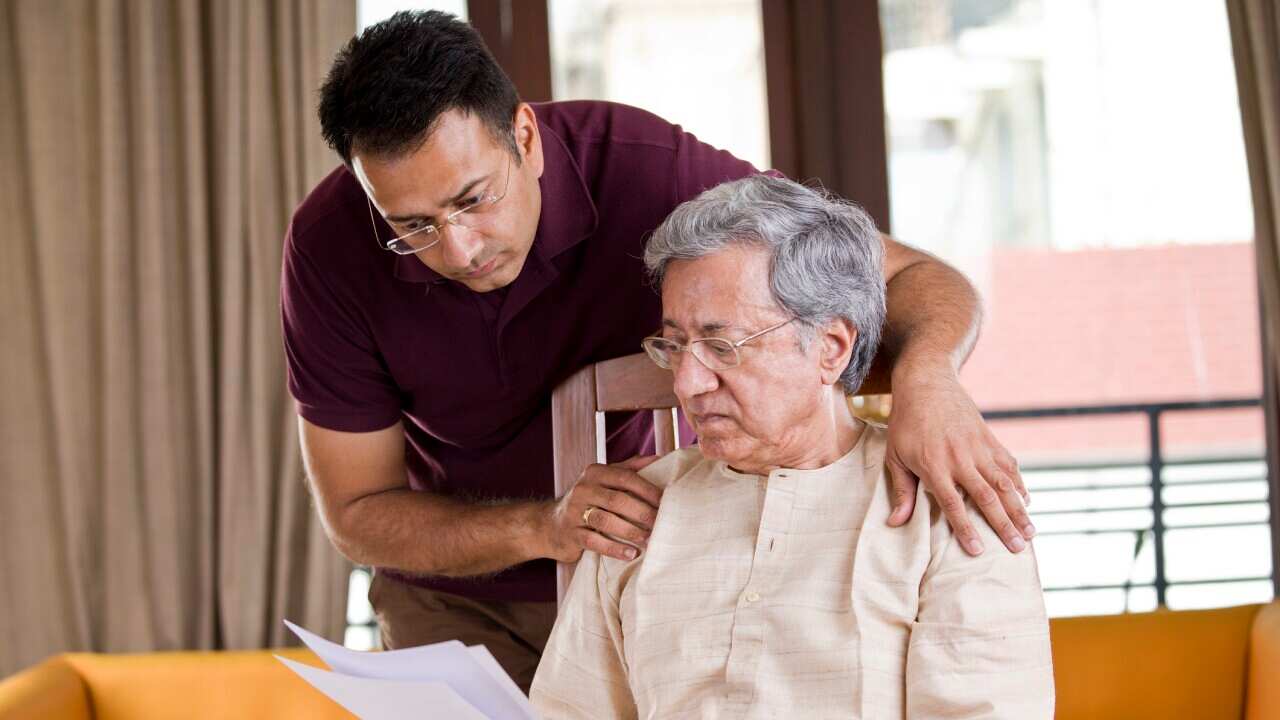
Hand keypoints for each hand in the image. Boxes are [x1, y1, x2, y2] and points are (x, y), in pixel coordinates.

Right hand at [545, 455, 661, 562]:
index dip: (647, 489)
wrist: (549, 525)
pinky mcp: (570, 534)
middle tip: (660, 523)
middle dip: (641, 512)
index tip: (666, 501)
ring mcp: (574, 512)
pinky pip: (594, 542)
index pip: (625, 477)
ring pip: (605, 520)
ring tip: (648, 538)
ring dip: (630, 531)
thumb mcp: (604, 480)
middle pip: (617, 499)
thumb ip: (629, 468)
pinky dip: (614, 548)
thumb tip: (659, 458)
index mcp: (595, 472)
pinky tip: (631, 554)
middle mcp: (583, 489)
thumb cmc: (587, 500)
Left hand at [885, 365, 1032, 555]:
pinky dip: (1019, 483)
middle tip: (1018, 548)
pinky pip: (1008, 464)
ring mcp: (978, 447)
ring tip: (1030, 532)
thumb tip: (895, 523)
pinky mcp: (989, 438)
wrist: (927, 384)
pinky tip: (1026, 501)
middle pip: (985, 497)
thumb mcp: (896, 456)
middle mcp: (959, 458)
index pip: (953, 504)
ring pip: (1003, 483)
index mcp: (933, 465)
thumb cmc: (906, 423)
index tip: (978, 550)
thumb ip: (901, 491)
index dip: (966, 528)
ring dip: (1018, 509)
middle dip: (1003, 525)